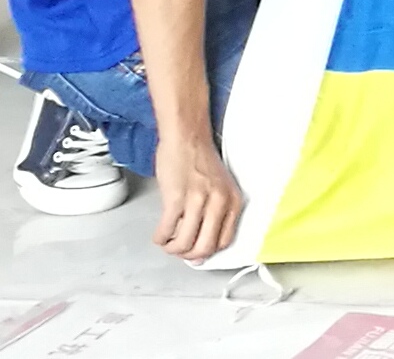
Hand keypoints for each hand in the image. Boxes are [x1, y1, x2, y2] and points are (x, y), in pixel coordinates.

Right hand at [153, 138, 246, 261]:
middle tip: (179, 250)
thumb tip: (200, 246)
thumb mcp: (220, 188)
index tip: (196, 251)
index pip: (225, 241)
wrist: (187, 137)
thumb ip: (215, 214)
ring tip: (168, 243)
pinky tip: (160, 235)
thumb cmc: (201, 160)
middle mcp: (219, 202)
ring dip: (172, 249)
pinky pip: (167, 231)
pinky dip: (160, 238)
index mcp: (233, 201)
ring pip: (185, 244)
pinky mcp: (176, 198)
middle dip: (188, 255)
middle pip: (205, 247)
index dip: (208, 251)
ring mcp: (198, 200)